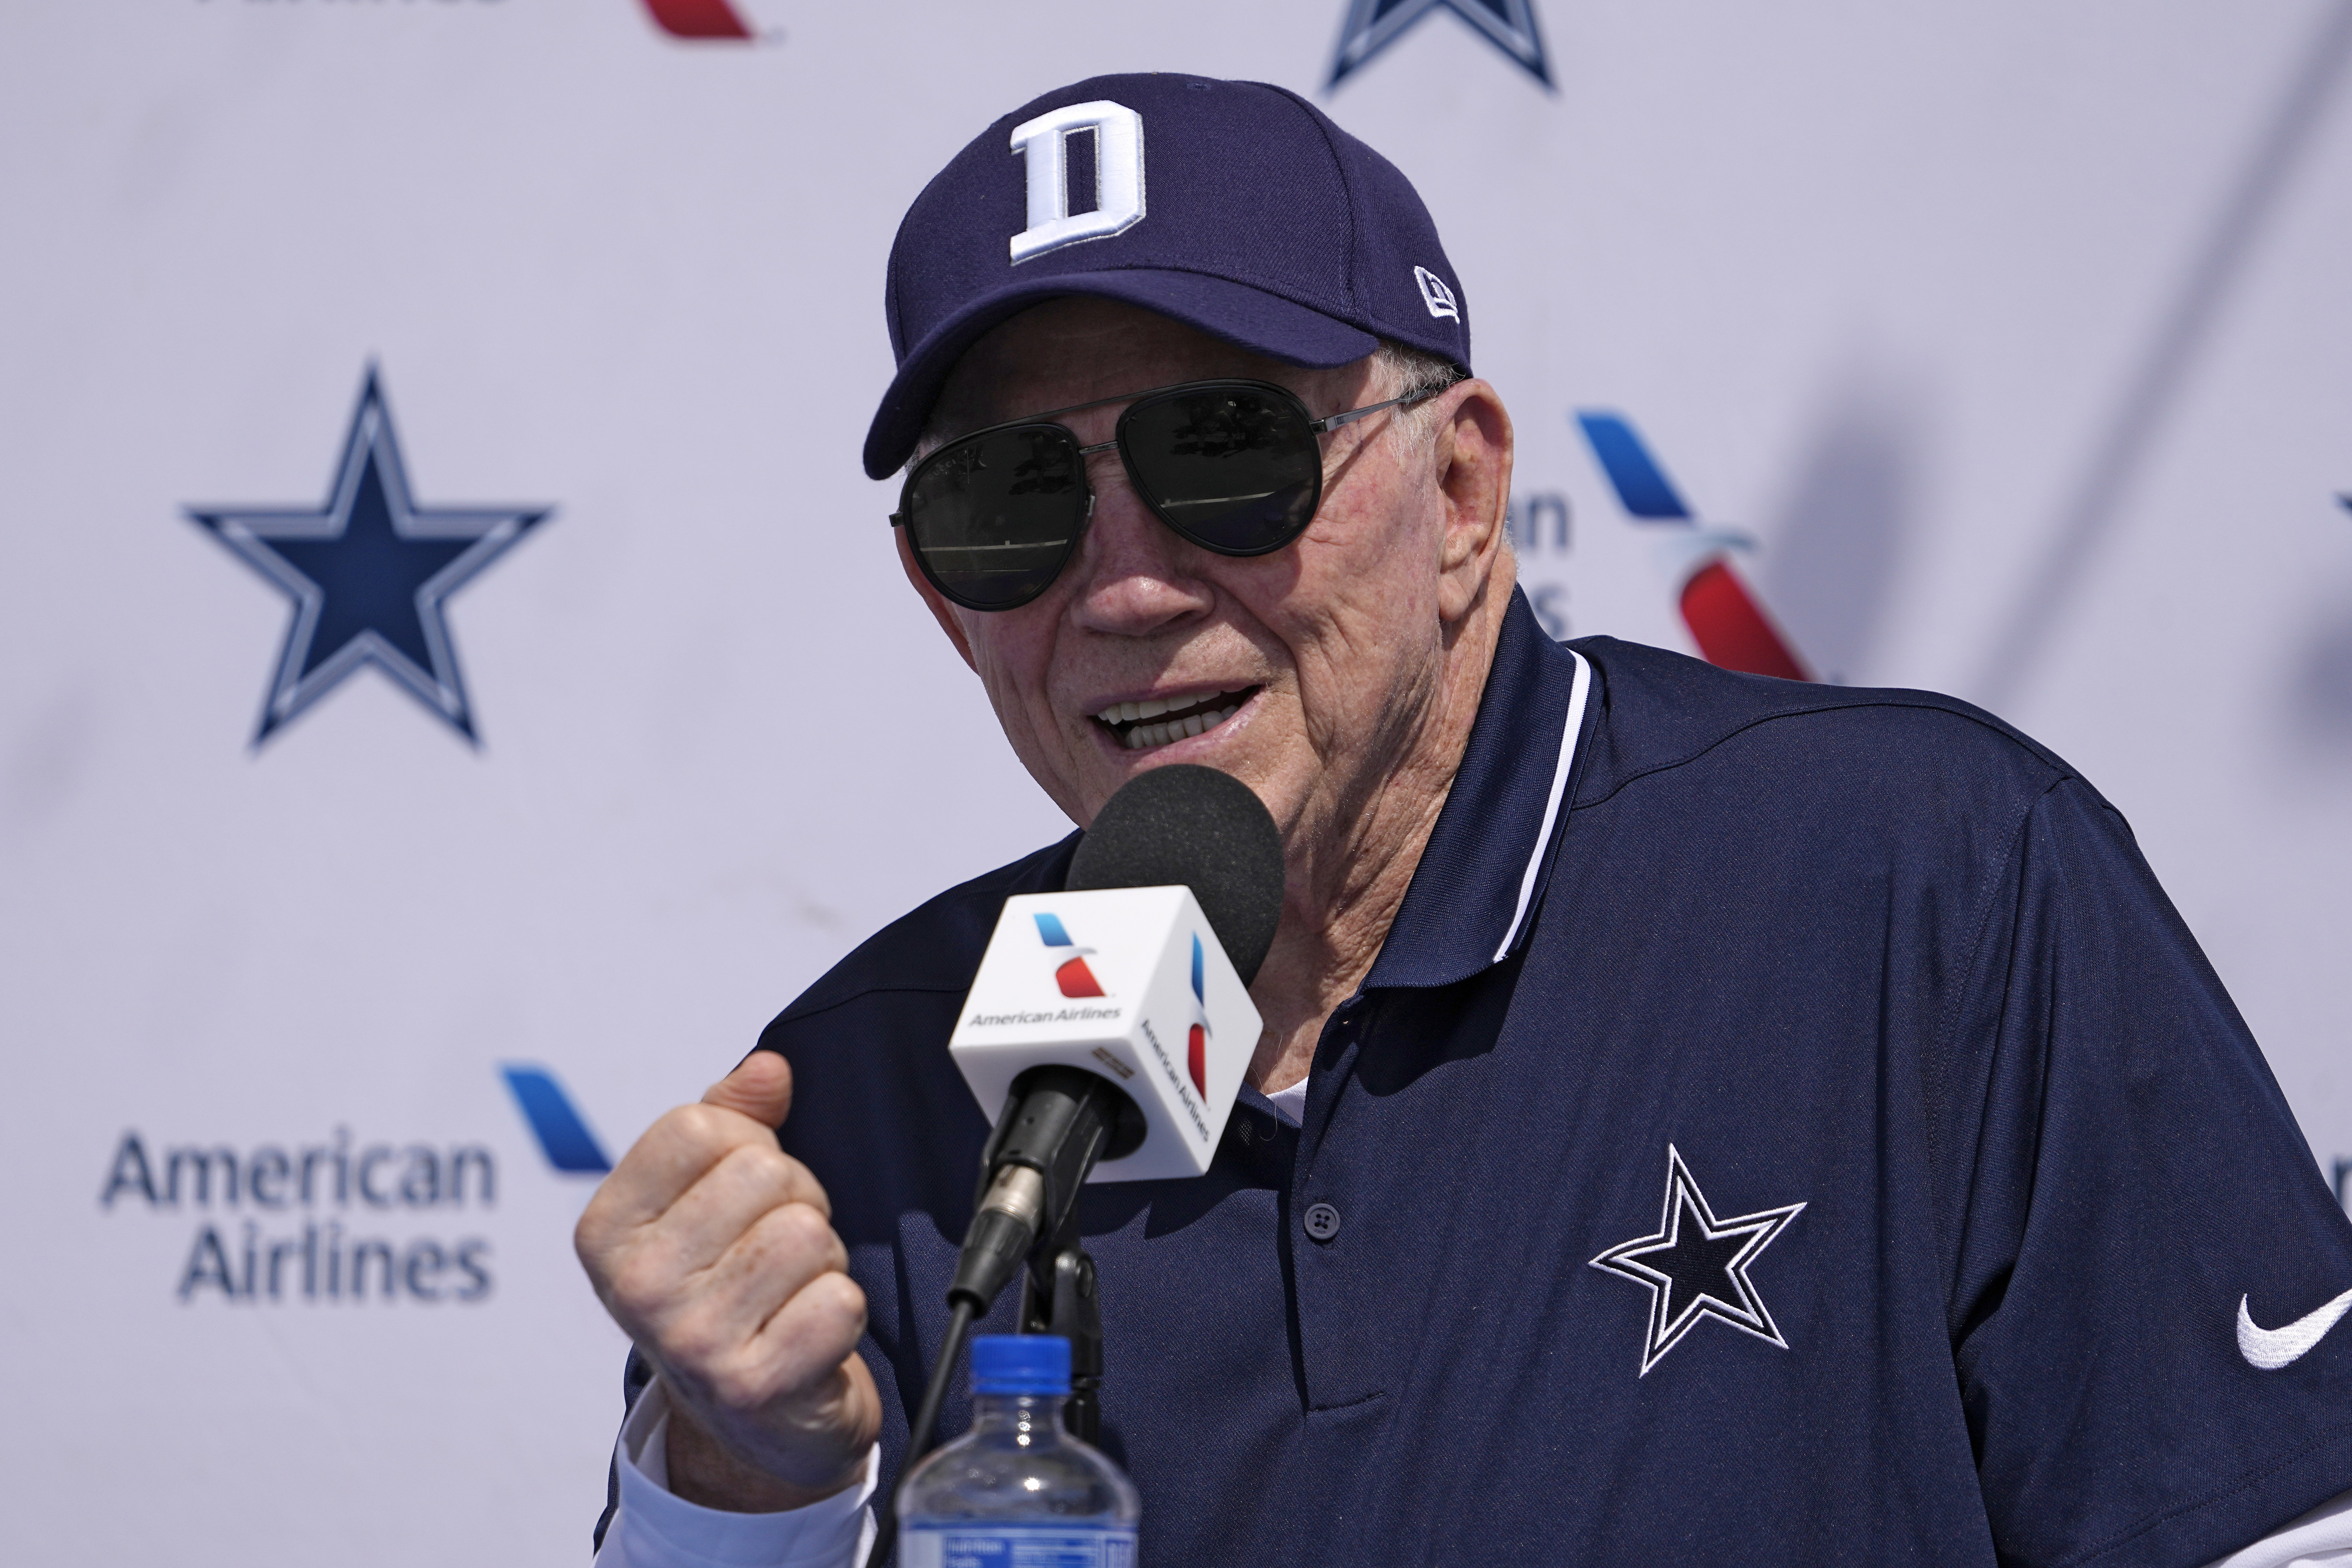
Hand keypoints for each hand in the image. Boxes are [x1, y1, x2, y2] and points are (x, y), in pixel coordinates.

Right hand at [576, 1051, 880, 1510]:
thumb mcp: (705, 1199)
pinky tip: (807, 1336)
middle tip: (774, 1255)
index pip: (699, 1128)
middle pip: (764, 1174)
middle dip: (794, 1203)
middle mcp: (636, 1287)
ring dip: (821, 1259)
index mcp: (607, 1230)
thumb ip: (730, 1120)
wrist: (749, 1424)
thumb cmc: (728, 1290)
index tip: (738, 1198)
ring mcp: (691, 1340)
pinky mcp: (751, 1386)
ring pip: (809, 1233)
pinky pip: (839, 1300)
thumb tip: (767, 1070)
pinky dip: (841, 1312)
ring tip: (790, 1293)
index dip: (746, 1147)